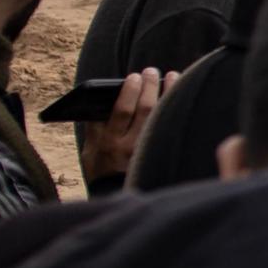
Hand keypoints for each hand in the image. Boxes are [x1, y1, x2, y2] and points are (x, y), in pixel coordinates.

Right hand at [87, 66, 170, 187]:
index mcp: (109, 142)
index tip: (134, 76)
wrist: (114, 195)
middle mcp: (130, 146)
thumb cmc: (100, 168)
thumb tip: (101, 100)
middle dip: (149, 87)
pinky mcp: (160, 153)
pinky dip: (174, 108)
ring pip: (160, 117)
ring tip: (171, 75)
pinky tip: (178, 95)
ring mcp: (147, 150)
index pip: (122, 111)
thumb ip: (95, 127)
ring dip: (168, 93)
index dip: (129, 92)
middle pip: (144, 110)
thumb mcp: (90, 150)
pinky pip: (169, 126)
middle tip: (152, 71)